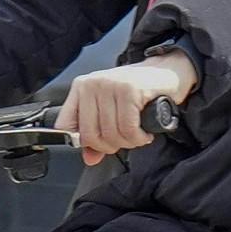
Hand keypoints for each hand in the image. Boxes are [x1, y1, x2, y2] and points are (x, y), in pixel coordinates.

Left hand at [54, 53, 197, 167]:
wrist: (166, 72)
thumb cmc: (137, 93)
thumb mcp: (111, 111)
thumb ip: (97, 135)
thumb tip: (89, 158)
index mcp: (82, 88)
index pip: (64, 125)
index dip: (81, 142)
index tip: (98, 145)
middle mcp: (93, 84)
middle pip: (90, 135)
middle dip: (110, 146)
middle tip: (125, 139)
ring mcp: (110, 85)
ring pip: (111, 134)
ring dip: (128, 142)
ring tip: (137, 134)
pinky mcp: (129, 90)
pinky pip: (128, 129)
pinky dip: (138, 138)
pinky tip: (144, 132)